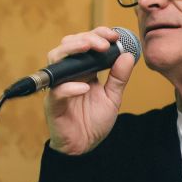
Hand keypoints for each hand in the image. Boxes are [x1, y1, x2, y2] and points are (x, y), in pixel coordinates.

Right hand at [43, 27, 136, 155]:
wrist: (85, 146)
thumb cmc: (94, 121)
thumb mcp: (113, 97)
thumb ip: (119, 77)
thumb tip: (128, 55)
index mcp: (83, 70)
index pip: (85, 44)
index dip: (97, 35)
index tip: (114, 35)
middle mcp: (68, 74)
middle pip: (68, 45)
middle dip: (86, 38)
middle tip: (105, 42)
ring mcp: (58, 87)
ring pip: (56, 60)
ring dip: (73, 51)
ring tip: (91, 49)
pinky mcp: (53, 103)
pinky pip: (57, 91)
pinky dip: (69, 87)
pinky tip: (85, 87)